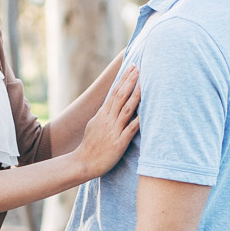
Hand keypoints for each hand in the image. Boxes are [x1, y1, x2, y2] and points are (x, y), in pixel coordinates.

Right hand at [76, 65, 139, 179]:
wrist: (83, 163)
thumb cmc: (90, 146)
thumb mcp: (94, 125)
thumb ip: (104, 114)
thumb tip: (110, 104)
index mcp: (102, 114)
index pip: (114, 92)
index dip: (123, 79)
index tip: (131, 67)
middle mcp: (108, 120)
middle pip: (120, 96)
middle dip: (130, 81)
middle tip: (138, 67)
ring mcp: (113, 131)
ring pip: (126, 109)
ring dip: (135, 95)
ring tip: (144, 83)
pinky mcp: (119, 143)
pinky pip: (130, 129)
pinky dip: (138, 120)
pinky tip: (146, 112)